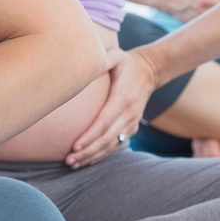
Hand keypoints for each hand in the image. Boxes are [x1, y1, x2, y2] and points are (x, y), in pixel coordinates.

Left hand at [66, 46, 156, 168]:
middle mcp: (129, 114)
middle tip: (69, 160)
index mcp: (123, 98)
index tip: (74, 146)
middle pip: (107, 138)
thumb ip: (100, 61)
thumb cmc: (126, 62)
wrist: (150, 71)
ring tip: (73, 164)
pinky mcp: (131, 127)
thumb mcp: (115, 56)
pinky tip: (87, 160)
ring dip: (93, 156)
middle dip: (87, 151)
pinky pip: (117, 144)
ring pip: (112, 145)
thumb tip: (80, 63)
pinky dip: (102, 154)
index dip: (90, 136)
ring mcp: (132, 122)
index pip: (104, 122)